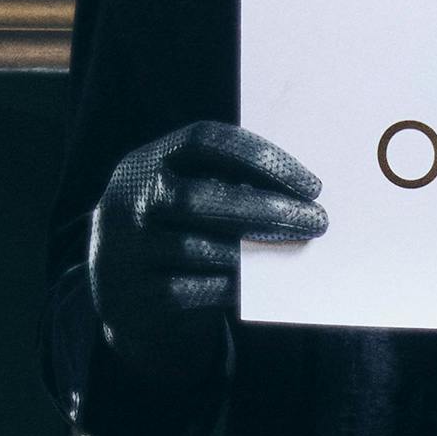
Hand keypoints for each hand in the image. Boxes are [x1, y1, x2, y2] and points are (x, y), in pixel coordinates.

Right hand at [87, 119, 327, 382]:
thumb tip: (296, 195)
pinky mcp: (135, 295)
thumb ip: (224, 185)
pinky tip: (256, 281)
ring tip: (293, 246)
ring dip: (254, 249)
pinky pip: (192, 290)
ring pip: (200, 247)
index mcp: (145, 162)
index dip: (260, 156)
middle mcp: (129, 200)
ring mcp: (125, 248)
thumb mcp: (182, 194)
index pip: (205, 141)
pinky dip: (229, 285)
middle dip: (267, 208)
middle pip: (202, 196)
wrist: (119, 292)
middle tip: (317, 220)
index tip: (310, 183)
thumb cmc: (173, 230)